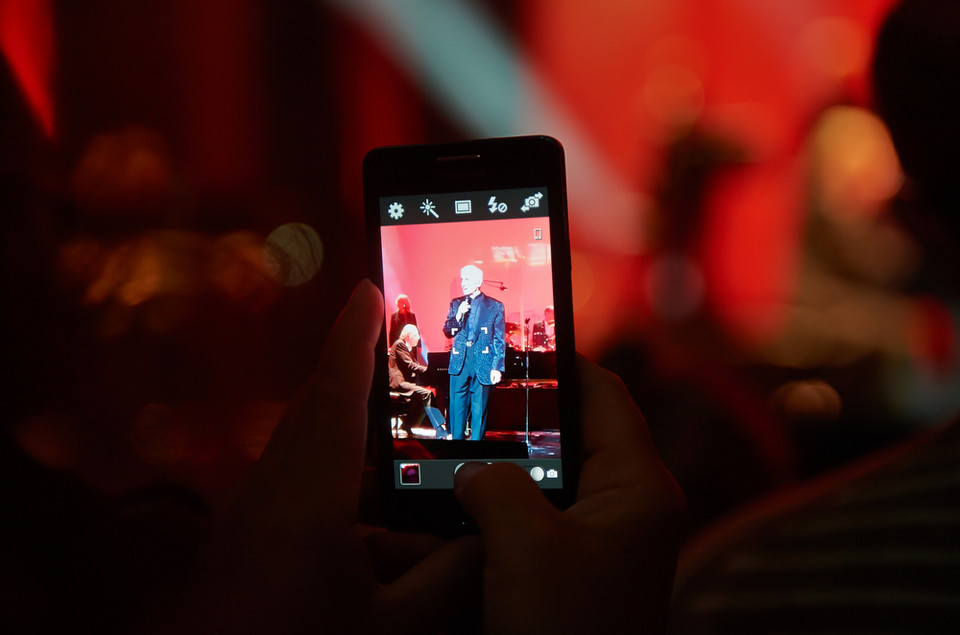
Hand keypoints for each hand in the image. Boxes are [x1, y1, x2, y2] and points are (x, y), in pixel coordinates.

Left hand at [160, 281, 480, 632]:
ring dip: (355, 452)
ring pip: (308, 463)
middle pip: (318, 417)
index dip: (354, 337)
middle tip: (403, 356)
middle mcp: (267, 499)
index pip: (335, 394)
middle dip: (359, 382)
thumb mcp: (396, 631)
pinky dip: (341, 498)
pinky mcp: (243, 552)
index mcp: (303, 501)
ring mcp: (249, 525)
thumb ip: (450, 580)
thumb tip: (491, 539)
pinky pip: (297, 501)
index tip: (368, 288)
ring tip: (406, 455)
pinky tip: (374, 535)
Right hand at [454, 356, 684, 632]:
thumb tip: (470, 468)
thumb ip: (495, 485)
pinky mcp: (570, 571)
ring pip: (542, 481)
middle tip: (464, 396)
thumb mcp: (527, 547)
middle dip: (514, 420)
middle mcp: (625, 508)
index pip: (605, 395)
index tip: (510, 343)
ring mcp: (598, 542)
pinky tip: (443, 510)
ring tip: (444, 449)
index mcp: (638, 488)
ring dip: (495, 470)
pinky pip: (528, 523)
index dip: (560, 362)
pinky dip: (490, 513)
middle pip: (569, 436)